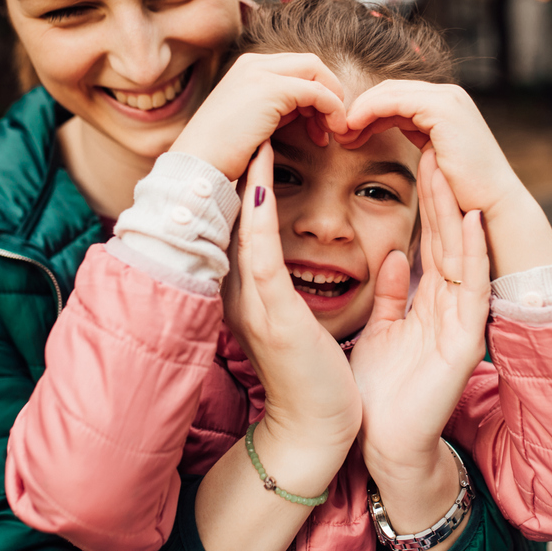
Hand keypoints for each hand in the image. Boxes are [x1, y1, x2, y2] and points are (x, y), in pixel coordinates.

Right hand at [172, 53, 347, 180]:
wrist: (199, 163)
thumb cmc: (223, 152)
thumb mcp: (254, 121)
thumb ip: (279, 108)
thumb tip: (309, 110)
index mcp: (248, 68)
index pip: (296, 67)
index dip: (315, 92)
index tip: (318, 125)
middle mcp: (254, 63)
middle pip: (310, 64)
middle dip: (329, 92)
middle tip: (331, 126)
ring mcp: (261, 73)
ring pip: (316, 72)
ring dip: (333, 101)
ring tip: (332, 131)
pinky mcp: (271, 90)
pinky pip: (317, 92)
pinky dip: (332, 109)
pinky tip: (331, 131)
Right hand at [223, 141, 361, 451]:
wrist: (316, 431)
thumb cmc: (315, 377)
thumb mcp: (296, 318)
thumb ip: (289, 280)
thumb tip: (293, 248)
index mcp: (252, 291)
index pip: (246, 223)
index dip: (247, 179)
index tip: (257, 137)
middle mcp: (243, 291)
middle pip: (235, 216)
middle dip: (238, 167)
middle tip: (246, 119)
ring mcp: (253, 301)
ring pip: (244, 224)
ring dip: (247, 174)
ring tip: (252, 129)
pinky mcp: (272, 313)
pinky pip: (261, 253)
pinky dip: (258, 212)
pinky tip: (261, 177)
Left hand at [337, 80, 521, 216]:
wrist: (493, 207)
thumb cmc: (465, 194)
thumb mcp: (437, 158)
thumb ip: (421, 140)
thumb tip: (397, 137)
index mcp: (447, 106)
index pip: (397, 97)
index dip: (369, 113)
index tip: (347, 134)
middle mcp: (449, 96)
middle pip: (390, 90)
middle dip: (361, 109)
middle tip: (338, 132)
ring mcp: (447, 99)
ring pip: (388, 93)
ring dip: (360, 111)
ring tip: (342, 133)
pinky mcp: (442, 109)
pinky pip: (392, 102)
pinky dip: (368, 112)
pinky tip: (353, 130)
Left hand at [350, 148, 489, 483]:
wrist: (381, 445)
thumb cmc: (377, 393)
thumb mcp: (382, 330)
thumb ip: (391, 295)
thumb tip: (394, 256)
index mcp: (428, 303)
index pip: (428, 240)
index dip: (424, 200)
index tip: (416, 156)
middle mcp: (449, 307)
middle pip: (446, 238)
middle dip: (441, 192)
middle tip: (435, 143)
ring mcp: (460, 323)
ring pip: (461, 254)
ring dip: (455, 210)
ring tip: (450, 166)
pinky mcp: (464, 342)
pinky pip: (470, 290)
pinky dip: (472, 253)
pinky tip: (471, 220)